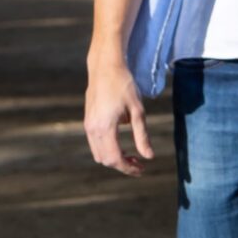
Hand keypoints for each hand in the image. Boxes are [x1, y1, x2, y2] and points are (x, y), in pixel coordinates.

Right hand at [84, 57, 153, 176]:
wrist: (105, 67)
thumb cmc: (124, 85)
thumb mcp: (138, 111)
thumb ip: (142, 136)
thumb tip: (149, 157)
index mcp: (105, 128)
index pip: (115, 158)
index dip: (129, 168)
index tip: (142, 170)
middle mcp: (92, 129)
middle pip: (105, 160)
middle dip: (122, 165)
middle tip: (140, 164)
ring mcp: (88, 125)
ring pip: (98, 154)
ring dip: (114, 158)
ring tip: (133, 155)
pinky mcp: (87, 121)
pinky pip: (95, 144)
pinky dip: (107, 149)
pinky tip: (121, 145)